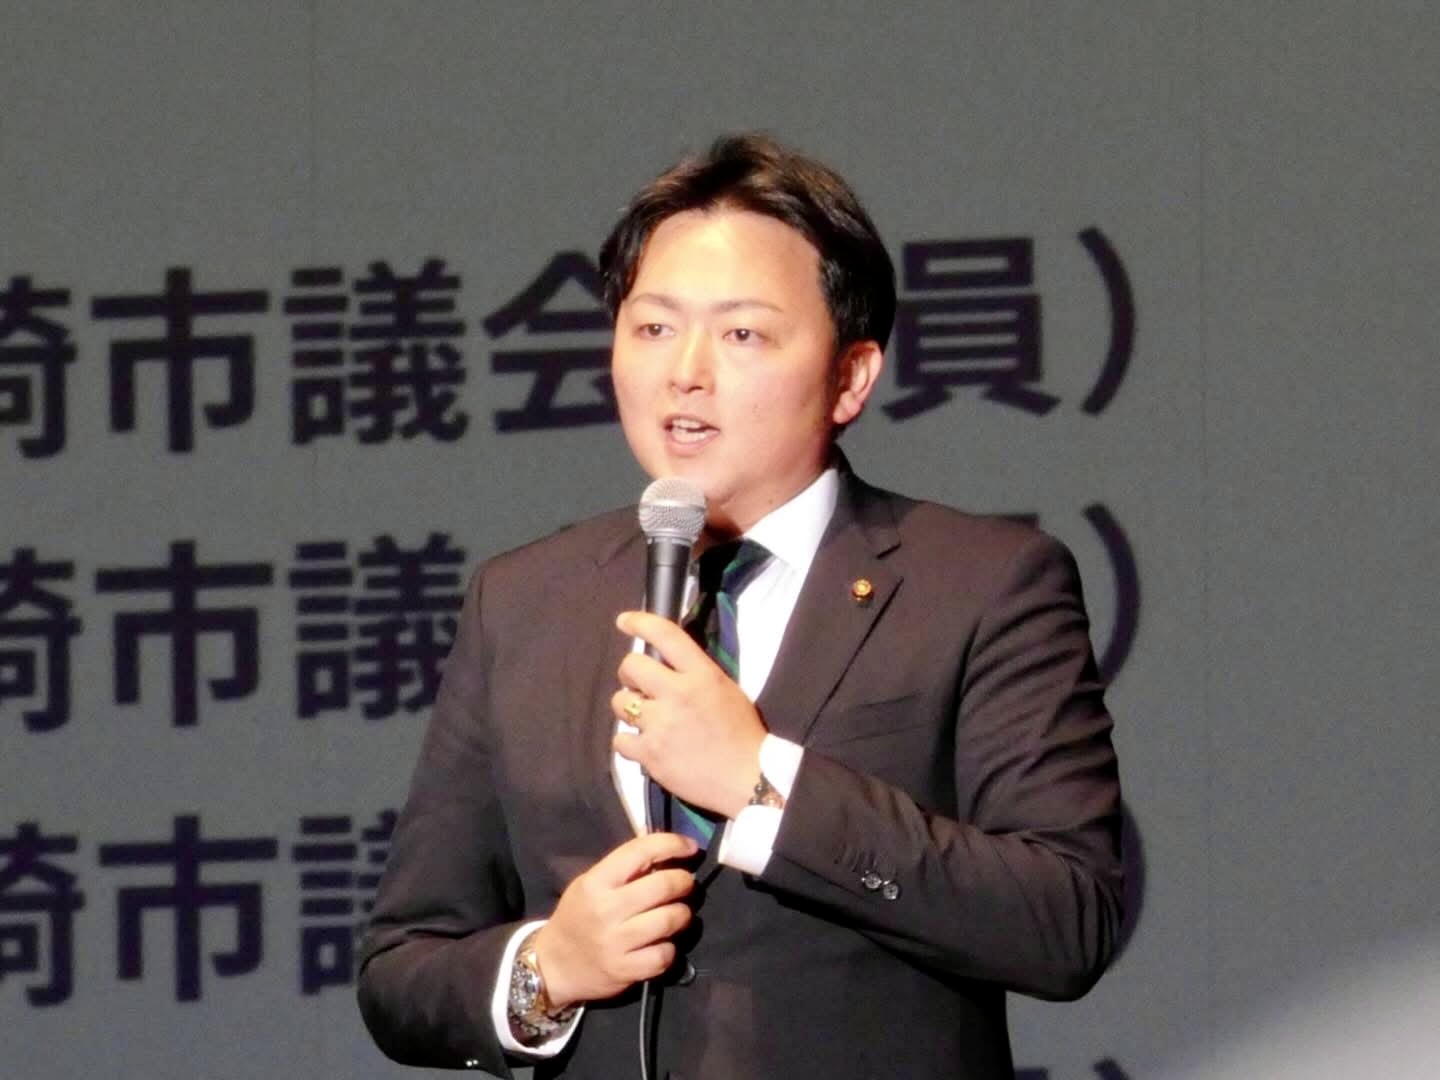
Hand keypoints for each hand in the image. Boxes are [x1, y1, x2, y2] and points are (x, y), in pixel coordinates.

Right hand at [532, 831, 696, 1008]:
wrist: (554, 966)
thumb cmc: (577, 917)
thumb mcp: (590, 884)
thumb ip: (624, 869)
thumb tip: (666, 852)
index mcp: (596, 882)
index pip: (641, 851)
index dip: (672, 844)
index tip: (690, 847)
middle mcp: (606, 910)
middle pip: (664, 886)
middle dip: (684, 881)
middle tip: (685, 883)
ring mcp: (616, 942)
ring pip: (670, 919)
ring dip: (683, 914)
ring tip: (678, 913)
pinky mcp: (625, 970)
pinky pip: (665, 955)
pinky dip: (670, 948)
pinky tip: (663, 944)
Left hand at [611, 610, 766, 819]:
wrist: (749, 779)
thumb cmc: (743, 733)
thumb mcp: (726, 690)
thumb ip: (695, 674)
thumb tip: (664, 665)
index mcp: (701, 675)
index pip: (665, 635)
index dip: (639, 622)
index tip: (624, 621)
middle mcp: (677, 694)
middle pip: (631, 666)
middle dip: (630, 674)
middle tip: (640, 686)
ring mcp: (660, 725)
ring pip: (620, 702)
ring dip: (628, 708)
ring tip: (646, 719)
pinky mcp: (650, 754)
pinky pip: (620, 739)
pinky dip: (629, 742)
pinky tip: (645, 745)